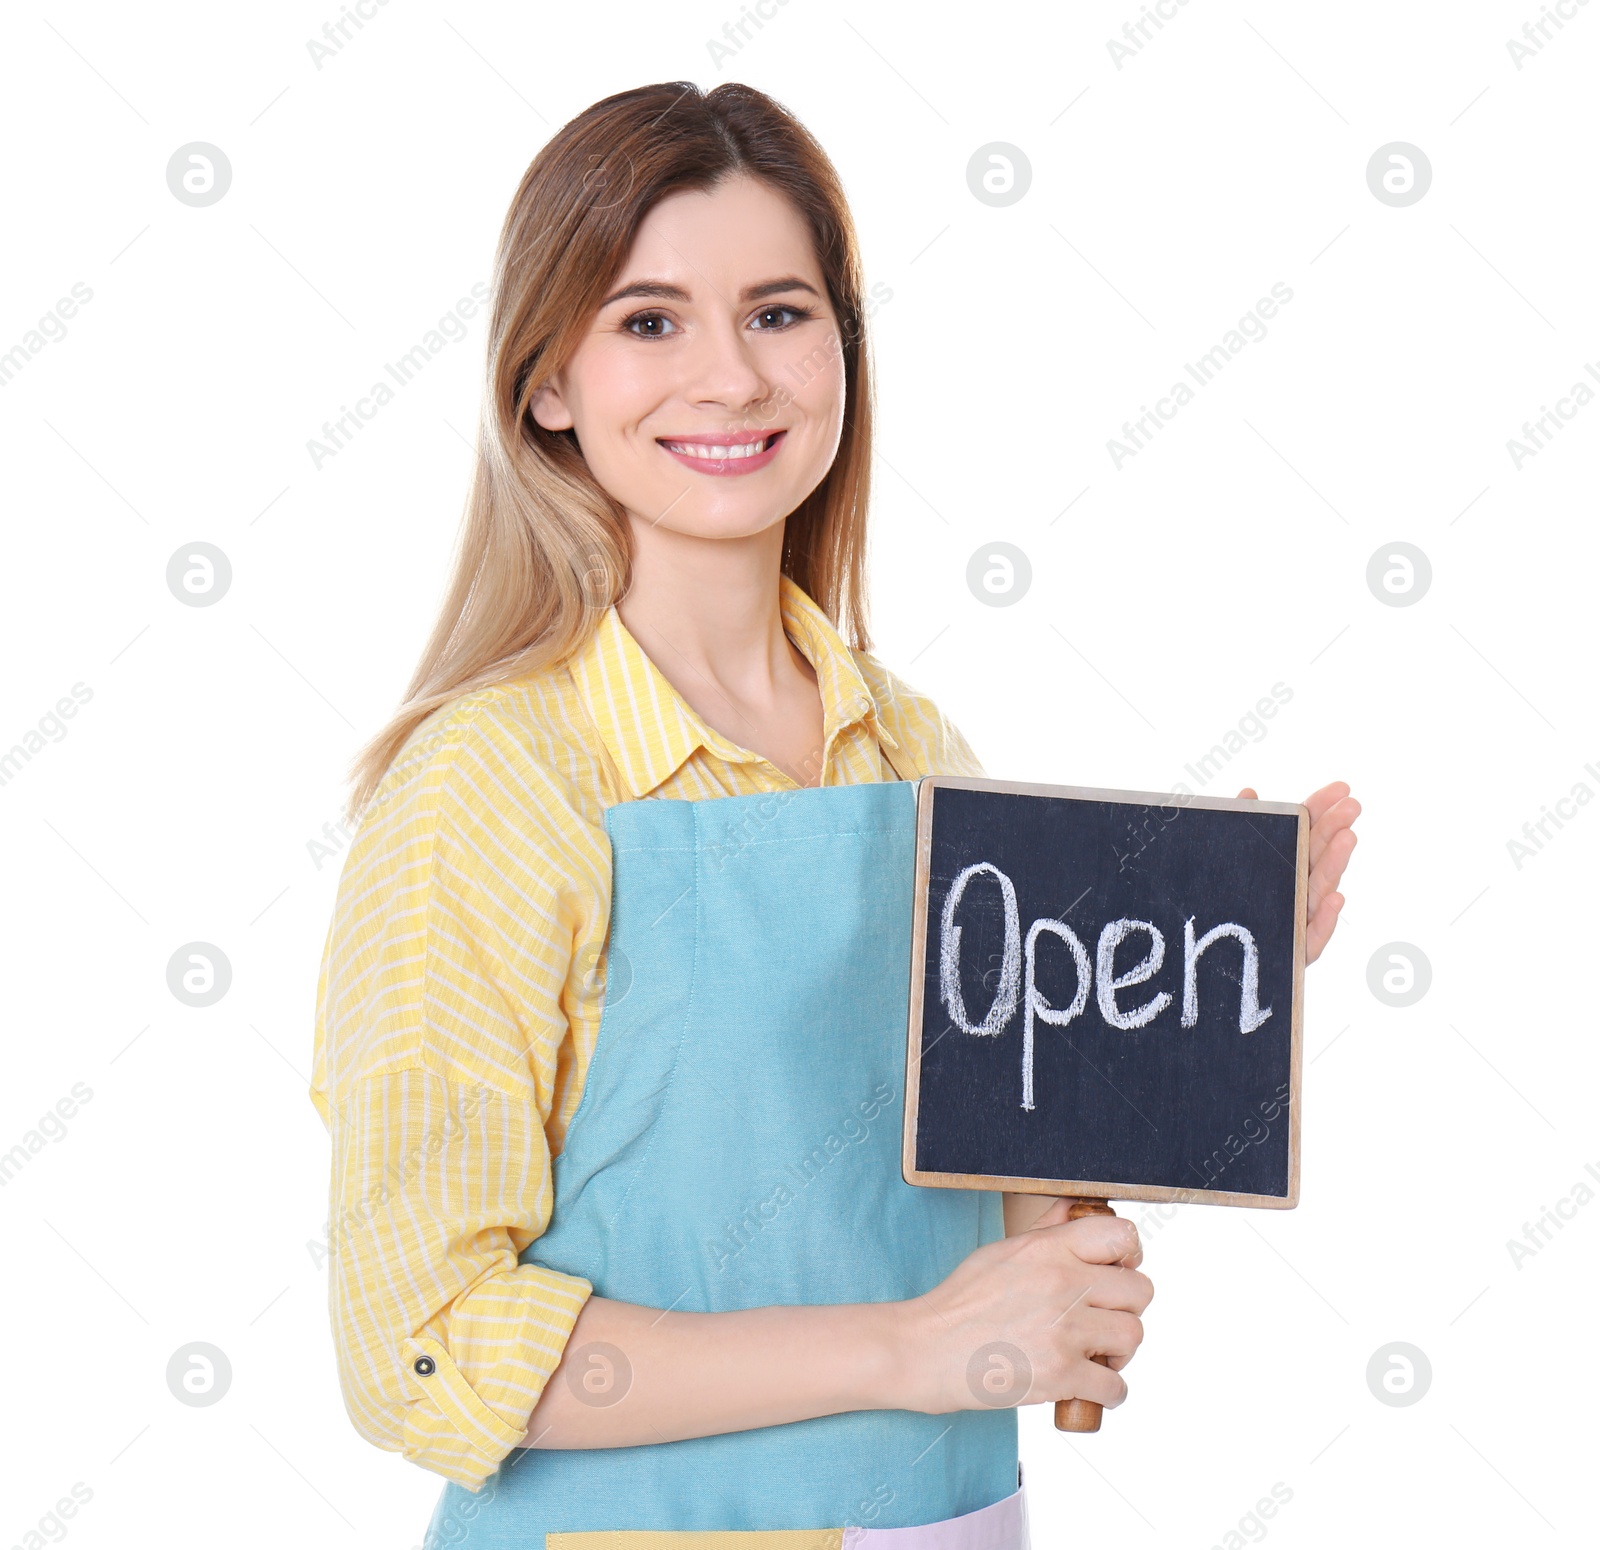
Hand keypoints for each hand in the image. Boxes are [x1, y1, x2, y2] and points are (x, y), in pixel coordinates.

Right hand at [899, 1198, 1151, 1414]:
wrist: (927, 1350)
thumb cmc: (961, 1302)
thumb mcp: (1003, 1251)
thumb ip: (1047, 1232)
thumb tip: (1075, 1208)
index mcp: (1047, 1249)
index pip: (1121, 1235)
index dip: (1130, 1255)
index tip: (1121, 1270)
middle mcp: (1062, 1284)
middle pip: (1139, 1290)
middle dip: (1126, 1307)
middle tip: (1104, 1319)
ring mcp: (1064, 1332)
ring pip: (1133, 1336)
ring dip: (1120, 1349)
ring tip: (1095, 1353)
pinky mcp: (1061, 1375)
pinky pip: (1116, 1387)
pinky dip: (1108, 1392)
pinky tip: (1087, 1386)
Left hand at [1236, 780, 1358, 963]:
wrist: (1205, 961)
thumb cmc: (1223, 904)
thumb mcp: (1223, 861)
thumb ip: (1237, 829)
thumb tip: (1249, 793)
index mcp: (1283, 864)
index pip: (1307, 832)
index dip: (1322, 809)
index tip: (1342, 788)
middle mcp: (1297, 889)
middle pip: (1319, 856)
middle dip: (1335, 829)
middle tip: (1351, 806)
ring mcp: (1299, 919)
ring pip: (1321, 890)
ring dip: (1335, 864)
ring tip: (1347, 838)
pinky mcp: (1295, 952)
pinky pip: (1313, 936)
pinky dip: (1326, 919)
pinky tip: (1336, 899)